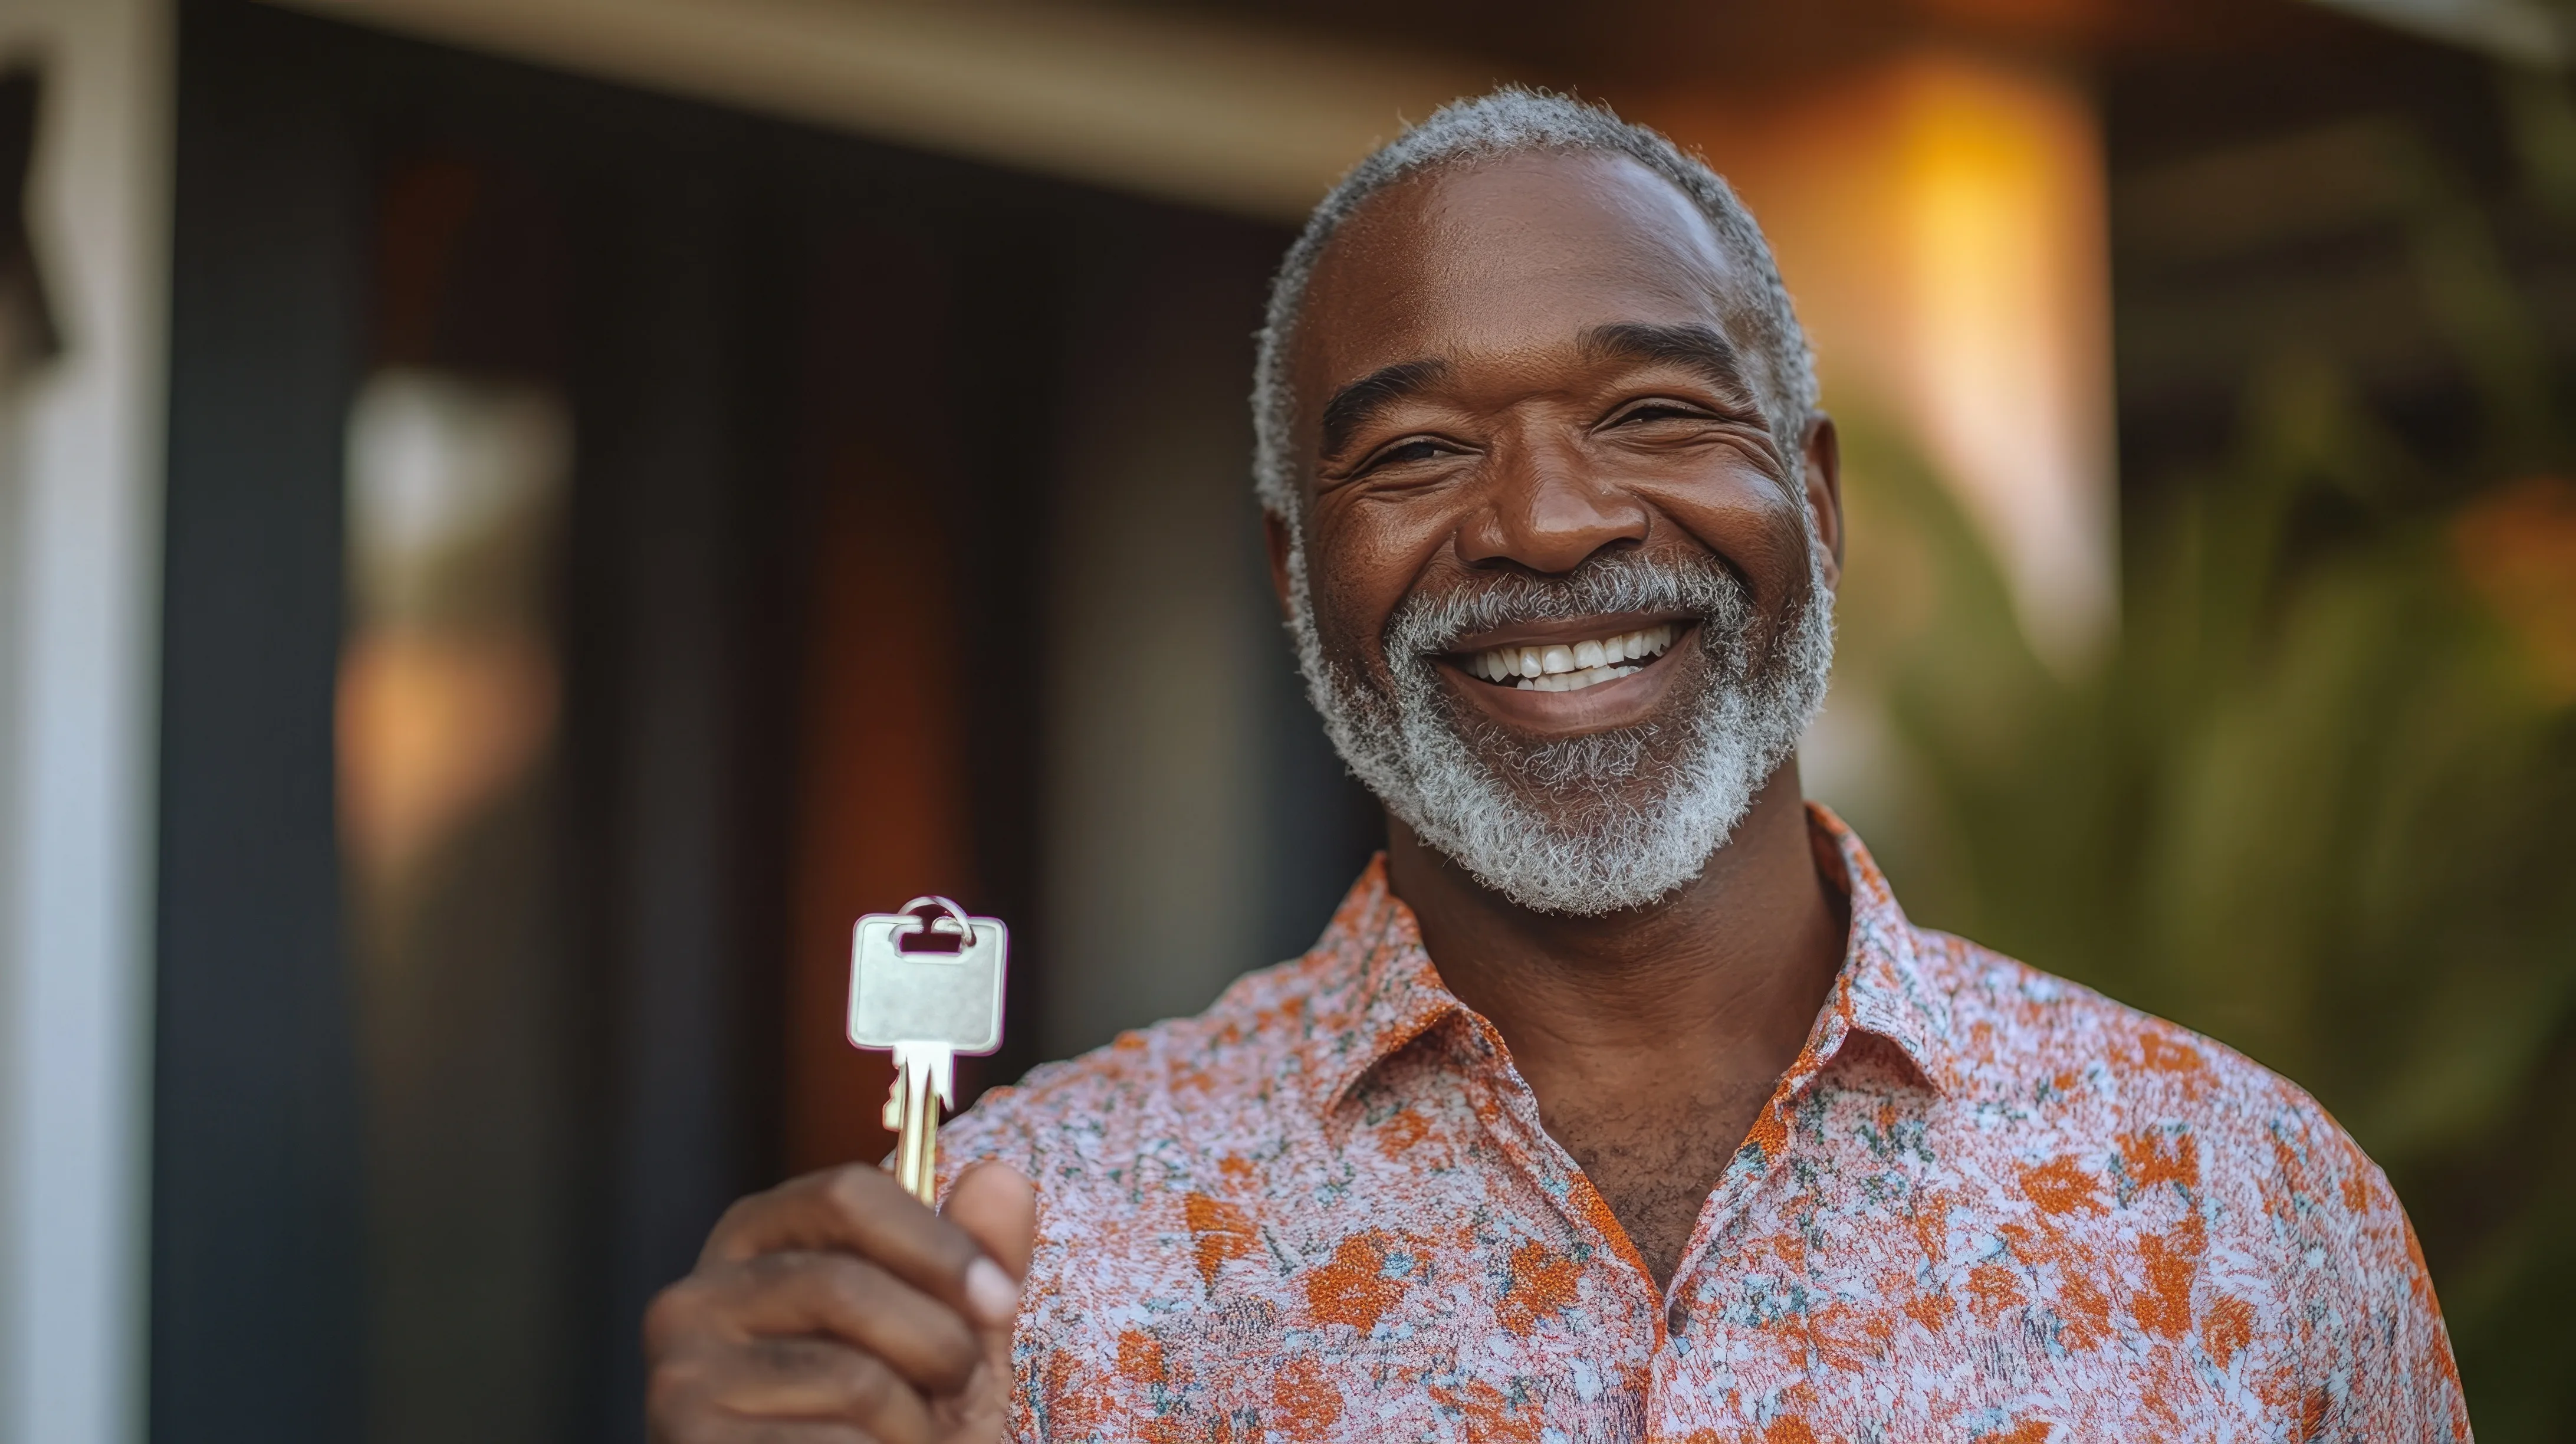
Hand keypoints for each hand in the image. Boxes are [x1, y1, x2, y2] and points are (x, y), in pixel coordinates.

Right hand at [645, 1161, 1036, 1442]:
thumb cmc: (888, 1423)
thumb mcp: (943, 1337)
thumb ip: (970, 1261)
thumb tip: (1002, 1176)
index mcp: (755, 1240)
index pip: (845, 1193)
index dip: (938, 1243)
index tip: (1002, 1299)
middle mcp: (697, 1298)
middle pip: (845, 1285)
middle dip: (938, 1346)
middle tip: (960, 1392)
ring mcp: (682, 1378)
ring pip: (849, 1378)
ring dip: (916, 1422)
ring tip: (911, 1438)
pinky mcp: (691, 1442)